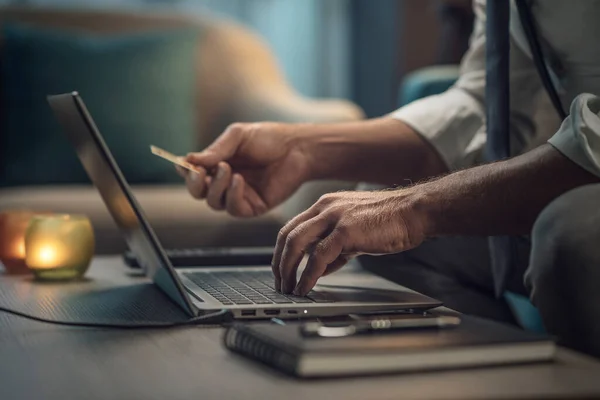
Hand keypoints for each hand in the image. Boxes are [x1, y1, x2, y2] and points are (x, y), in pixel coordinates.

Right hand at [178, 122, 310, 216]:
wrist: (297, 149)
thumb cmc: (268, 139)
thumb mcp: (238, 137)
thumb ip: (215, 150)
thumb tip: (188, 160)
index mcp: (217, 164)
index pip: (192, 173)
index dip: (185, 171)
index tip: (185, 164)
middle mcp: (224, 182)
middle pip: (198, 192)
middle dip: (194, 184)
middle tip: (199, 172)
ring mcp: (238, 196)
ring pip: (213, 202)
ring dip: (215, 187)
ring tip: (227, 169)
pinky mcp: (253, 207)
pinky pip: (234, 208)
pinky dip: (233, 194)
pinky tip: (239, 180)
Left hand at [272, 189, 429, 294]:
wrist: (414, 212)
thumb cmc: (389, 222)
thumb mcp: (354, 233)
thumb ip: (334, 249)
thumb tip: (318, 269)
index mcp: (325, 206)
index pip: (291, 228)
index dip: (281, 251)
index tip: (280, 270)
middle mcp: (325, 208)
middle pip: (287, 235)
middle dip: (279, 262)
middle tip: (279, 283)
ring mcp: (334, 217)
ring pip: (296, 243)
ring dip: (288, 269)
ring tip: (288, 288)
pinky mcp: (345, 230)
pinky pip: (318, 256)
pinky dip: (308, 274)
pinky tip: (306, 287)